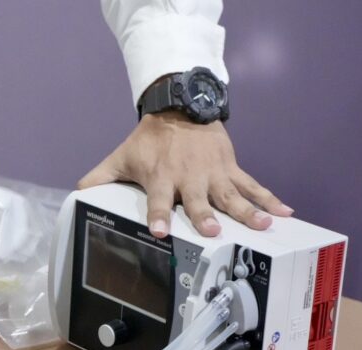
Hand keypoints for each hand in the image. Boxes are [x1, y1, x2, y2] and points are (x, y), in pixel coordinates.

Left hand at [78, 111, 292, 237]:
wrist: (180, 107)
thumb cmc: (150, 139)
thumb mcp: (122, 156)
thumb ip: (100, 177)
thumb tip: (76, 193)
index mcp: (161, 177)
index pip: (156, 201)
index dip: (156, 215)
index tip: (158, 231)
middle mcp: (189, 177)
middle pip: (198, 200)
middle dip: (204, 215)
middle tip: (213, 230)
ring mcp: (214, 173)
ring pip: (232, 195)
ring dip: (247, 210)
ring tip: (264, 225)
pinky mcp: (231, 168)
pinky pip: (252, 185)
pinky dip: (270, 198)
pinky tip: (285, 212)